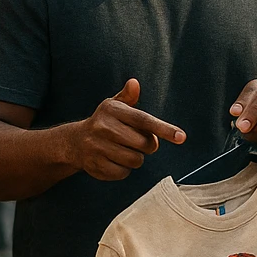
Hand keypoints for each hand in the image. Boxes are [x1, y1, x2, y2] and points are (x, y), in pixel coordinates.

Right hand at [64, 79, 184, 181]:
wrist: (75, 142)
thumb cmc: (103, 122)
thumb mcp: (114, 106)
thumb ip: (128, 96)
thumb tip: (134, 83)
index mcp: (112, 110)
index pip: (143, 120)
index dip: (163, 128)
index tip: (181, 137)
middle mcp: (104, 128)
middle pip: (144, 144)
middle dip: (147, 145)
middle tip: (137, 141)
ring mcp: (98, 147)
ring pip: (135, 160)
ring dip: (135, 158)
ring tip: (123, 150)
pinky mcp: (96, 165)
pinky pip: (123, 173)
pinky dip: (123, 170)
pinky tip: (114, 160)